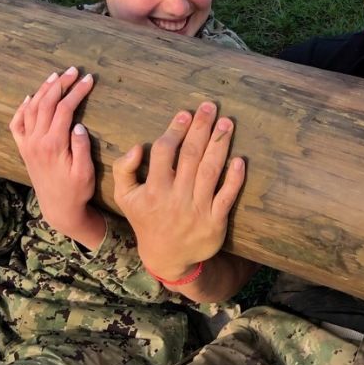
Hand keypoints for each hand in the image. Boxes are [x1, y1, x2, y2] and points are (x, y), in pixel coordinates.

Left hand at [10, 67, 104, 247]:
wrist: (58, 208)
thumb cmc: (77, 190)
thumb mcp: (85, 171)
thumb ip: (81, 147)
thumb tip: (77, 125)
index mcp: (53, 144)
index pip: (64, 109)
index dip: (77, 92)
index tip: (89, 80)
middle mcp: (36, 141)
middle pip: (46, 103)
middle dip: (61, 84)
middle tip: (74, 71)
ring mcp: (27, 144)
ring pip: (31, 108)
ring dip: (43, 90)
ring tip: (56, 77)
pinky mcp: (24, 149)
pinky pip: (17, 123)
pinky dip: (22, 107)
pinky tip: (30, 97)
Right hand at [112, 101, 244, 282]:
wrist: (167, 257)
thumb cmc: (147, 220)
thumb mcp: (125, 198)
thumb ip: (124, 170)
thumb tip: (136, 146)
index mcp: (153, 189)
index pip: (164, 152)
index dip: (175, 131)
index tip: (185, 113)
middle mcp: (176, 197)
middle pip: (190, 156)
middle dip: (200, 129)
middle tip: (210, 107)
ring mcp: (197, 209)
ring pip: (209, 172)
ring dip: (219, 146)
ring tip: (226, 124)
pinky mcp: (215, 221)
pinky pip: (226, 197)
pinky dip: (234, 179)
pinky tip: (239, 160)